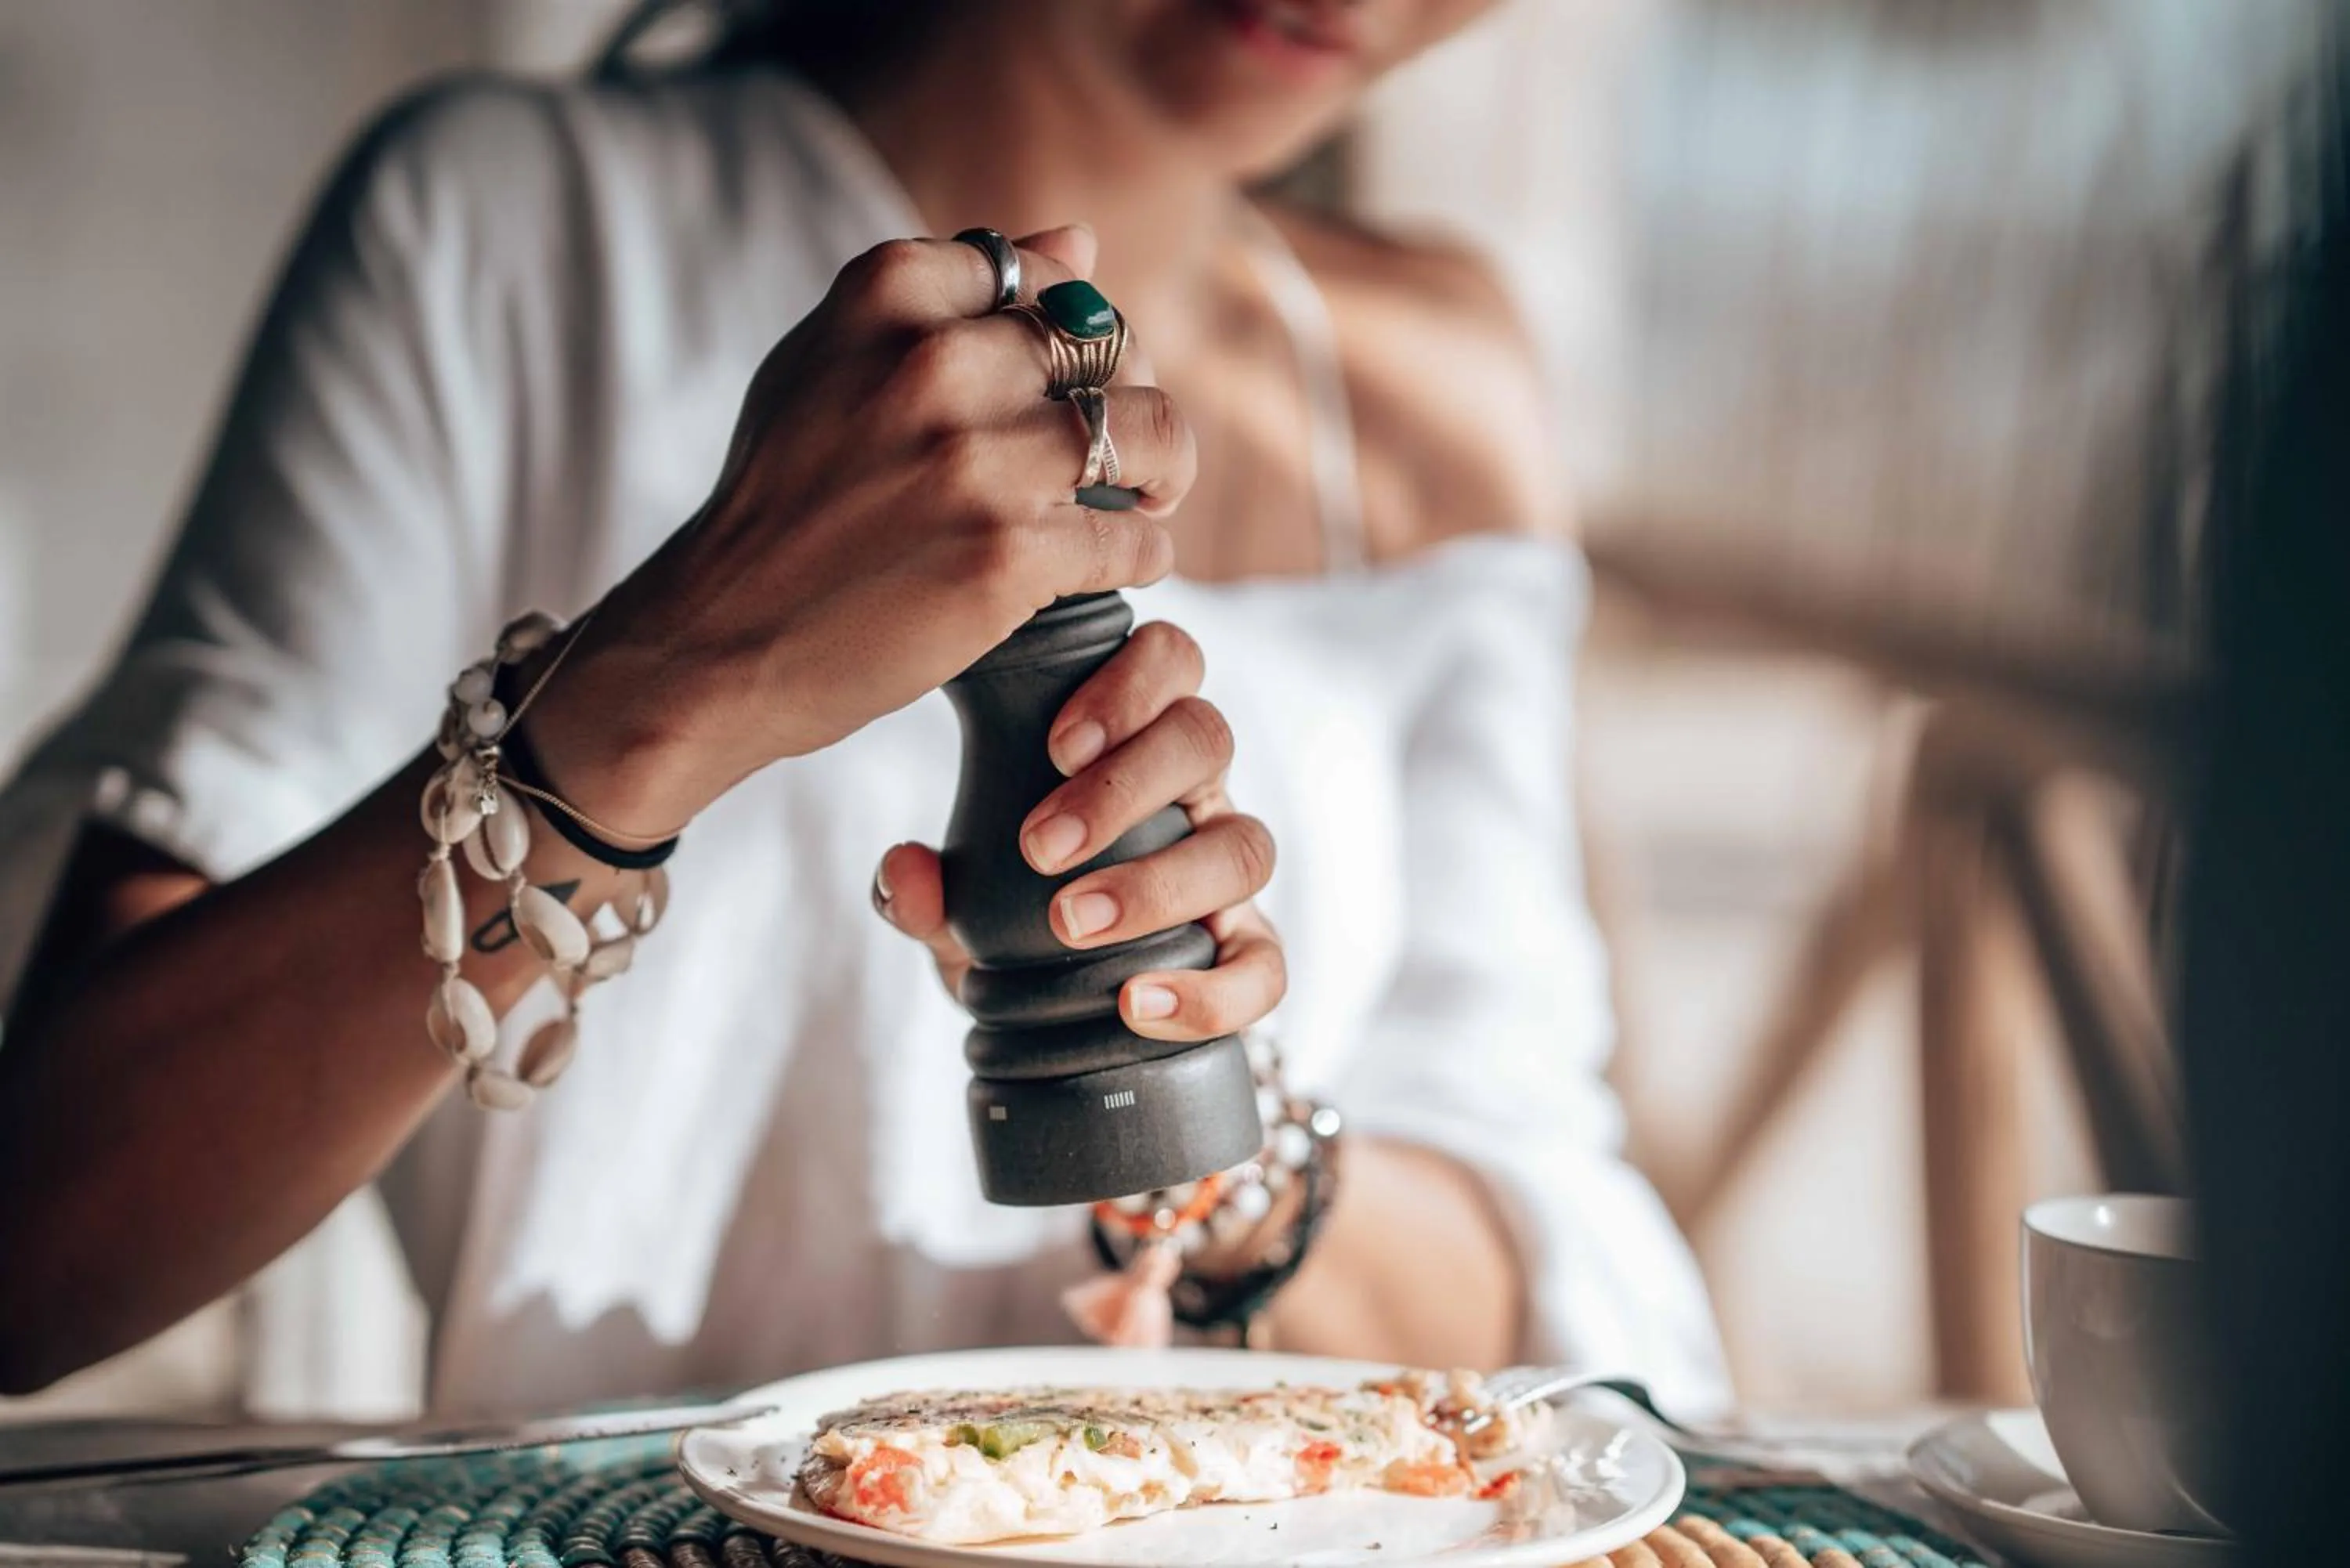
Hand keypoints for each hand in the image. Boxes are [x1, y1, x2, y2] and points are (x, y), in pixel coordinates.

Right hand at [528, 226, 1195, 832]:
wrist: (716, 639)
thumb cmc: (782, 499)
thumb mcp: (831, 360)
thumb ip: (947, 295)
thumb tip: (1082, 238)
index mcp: (891, 292)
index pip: (1053, 281)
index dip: (1080, 338)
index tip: (1073, 386)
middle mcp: (935, 363)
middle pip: (1114, 349)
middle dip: (1132, 398)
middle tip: (1122, 451)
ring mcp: (974, 462)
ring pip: (1151, 432)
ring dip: (1164, 472)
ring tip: (1144, 501)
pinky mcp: (1007, 558)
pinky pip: (1135, 540)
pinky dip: (1142, 557)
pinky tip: (1115, 567)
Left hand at [872, 621, 1285, 1041]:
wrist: (1040, 1016)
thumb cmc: (1008, 920)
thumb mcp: (955, 903)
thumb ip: (920, 889)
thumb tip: (906, 870)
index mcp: (1136, 742)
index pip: (1170, 661)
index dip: (1129, 686)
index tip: (1055, 746)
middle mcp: (1196, 794)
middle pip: (1206, 738)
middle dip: (1122, 787)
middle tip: (1039, 847)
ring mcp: (1226, 874)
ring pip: (1244, 846)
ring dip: (1159, 883)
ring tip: (1071, 923)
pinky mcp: (1247, 956)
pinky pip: (1265, 969)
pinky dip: (1211, 992)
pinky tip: (1136, 1006)